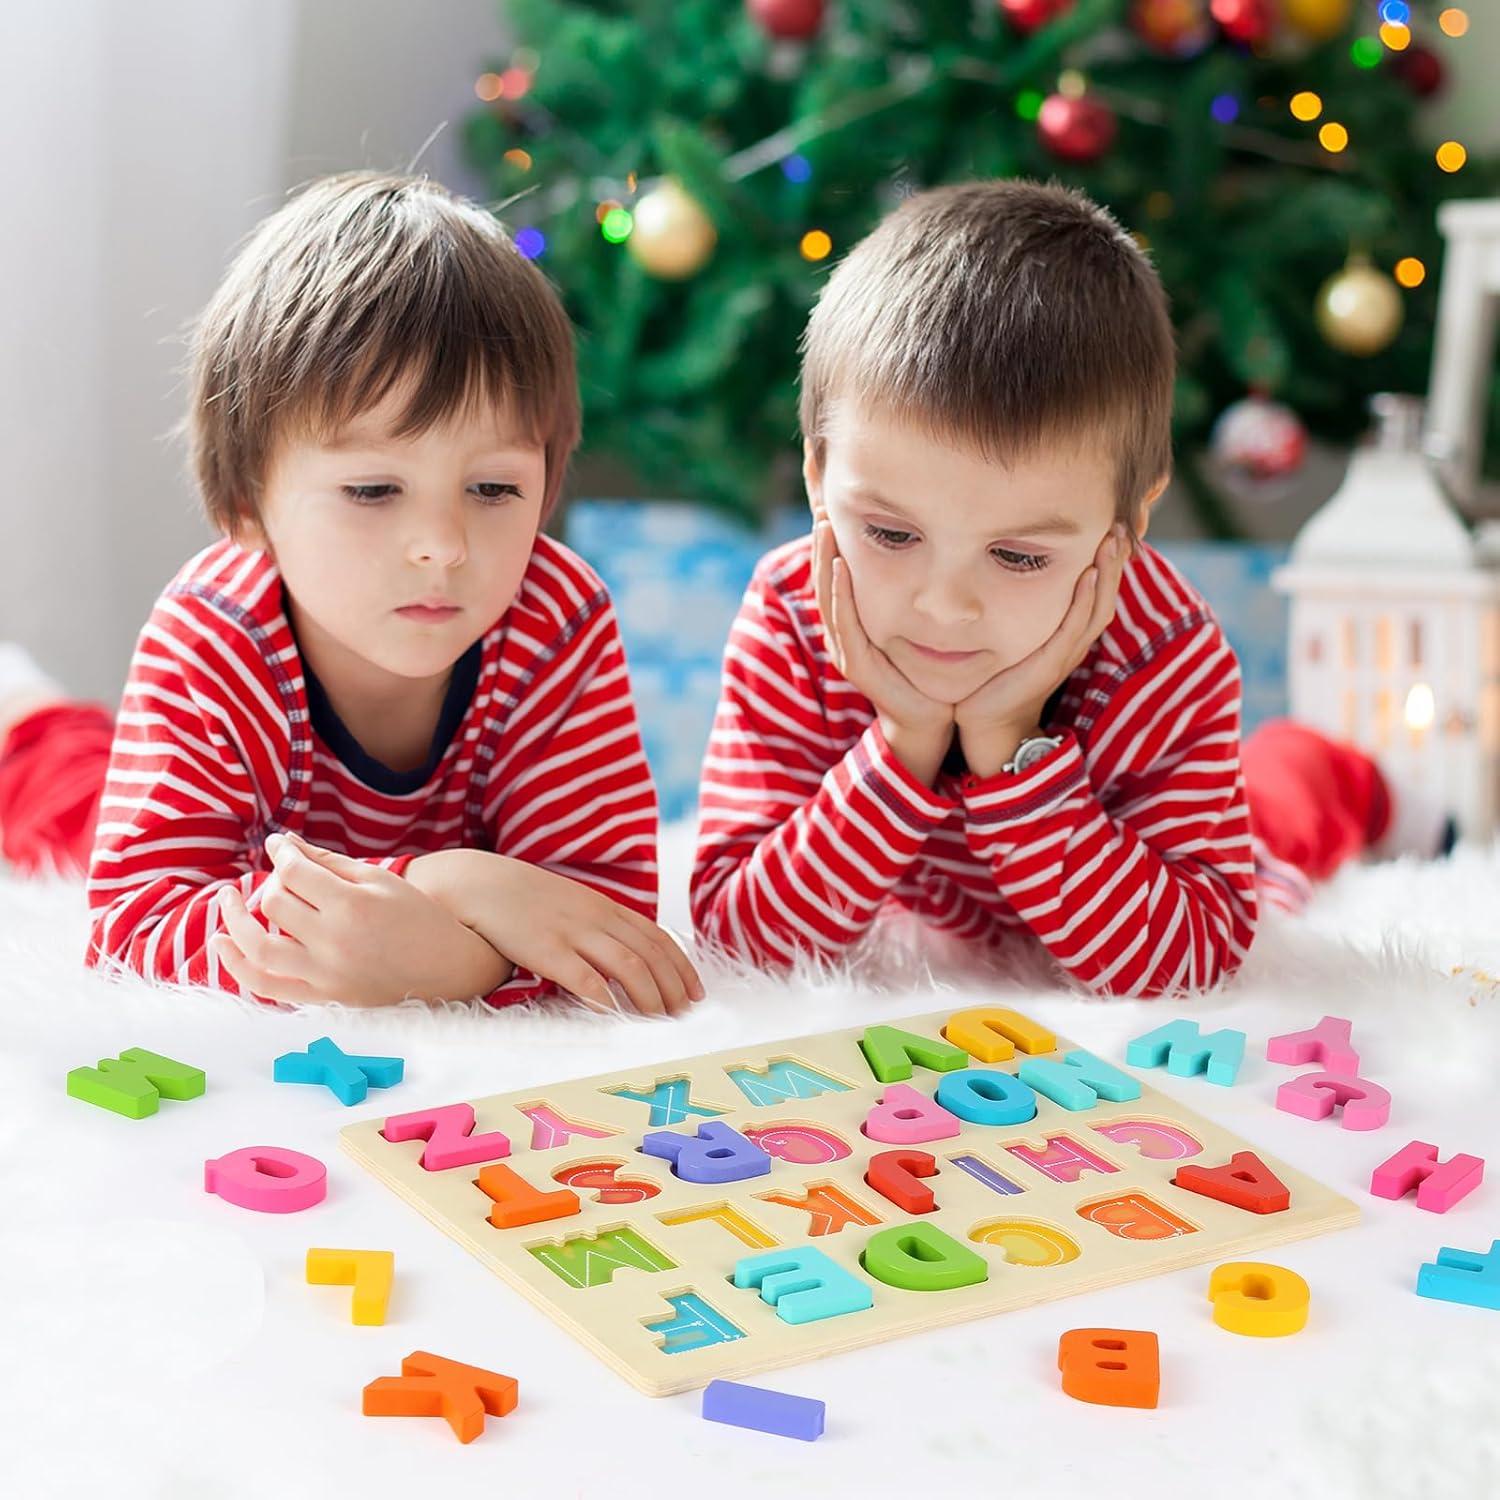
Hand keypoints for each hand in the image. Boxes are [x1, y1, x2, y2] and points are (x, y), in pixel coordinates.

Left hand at [210, 831, 513, 1006]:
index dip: (281, 854)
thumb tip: (281, 843)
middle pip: (274, 905)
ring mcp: (327, 974)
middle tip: (280, 877)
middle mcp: (334, 942)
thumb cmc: (415, 915)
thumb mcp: (377, 879)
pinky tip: (223, 944)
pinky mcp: (324, 997)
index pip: (293, 873)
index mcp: (352, 905)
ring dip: (234, 922)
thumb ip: (326, 862)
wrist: (448, 966)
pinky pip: (267, 987)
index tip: (279, 847)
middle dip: (269, 883)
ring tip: (227, 901)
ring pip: (258, 948)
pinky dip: (239, 967)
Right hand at [405, 848, 703, 1018]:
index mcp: (605, 907)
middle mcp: (597, 918)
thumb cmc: (524, 901)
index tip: (695, 993)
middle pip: (650, 955)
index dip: (681, 967)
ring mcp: (574, 932)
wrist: (478, 884)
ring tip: (660, 1022)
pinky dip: (607, 1000)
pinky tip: (618, 1018)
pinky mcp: (548, 949)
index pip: (658, 937)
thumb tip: (624, 960)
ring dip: (650, 997)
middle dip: (672, 988)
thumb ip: (597, 926)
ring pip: (628, 966)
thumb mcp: (571, 904)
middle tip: (683, 1016)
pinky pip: (586, 978)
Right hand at [812, 513, 953, 783]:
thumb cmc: (929, 664)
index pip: (835, 561)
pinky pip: (845, 623)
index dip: (828, 527)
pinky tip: (841, 565)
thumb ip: (916, 577)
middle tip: (818, 495)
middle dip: (819, 534)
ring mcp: (847, 647)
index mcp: (853, 613)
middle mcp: (844, 627)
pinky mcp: (858, 665)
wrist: (935, 717)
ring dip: (824, 557)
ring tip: (824, 522)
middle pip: (823, 572)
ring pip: (828, 594)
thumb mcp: (916, 612)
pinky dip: (839, 594)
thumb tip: (935, 530)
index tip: (826, 487)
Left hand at [955, 522, 1129, 777]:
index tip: (1115, 527)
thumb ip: (1023, 613)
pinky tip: (1088, 576)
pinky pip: (1072, 628)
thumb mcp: (1015, 639)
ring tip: (1113, 539)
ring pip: (1097, 607)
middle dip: (1116, 560)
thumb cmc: (996, 680)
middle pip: (1106, 595)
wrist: (987, 722)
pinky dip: (1084, 601)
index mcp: (1069, 636)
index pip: (1098, 593)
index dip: (1110, 563)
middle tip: (1124, 523)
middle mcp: (1074, 644)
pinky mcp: (1049, 665)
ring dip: (1107, 572)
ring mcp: (1065, 655)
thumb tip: (1010, 573)